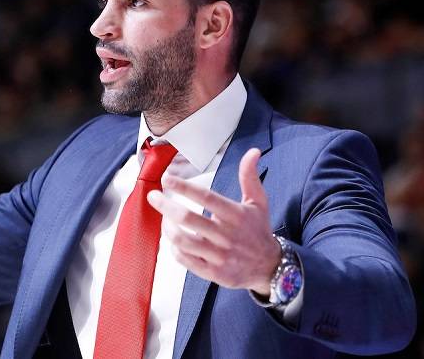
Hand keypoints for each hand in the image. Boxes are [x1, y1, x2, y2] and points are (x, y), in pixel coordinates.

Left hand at [147, 148, 279, 295]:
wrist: (270, 267)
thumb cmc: (258, 230)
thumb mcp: (258, 202)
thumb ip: (250, 177)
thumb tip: (253, 152)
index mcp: (236, 215)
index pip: (206, 198)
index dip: (184, 187)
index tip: (167, 178)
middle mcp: (226, 235)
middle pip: (188, 219)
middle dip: (165, 206)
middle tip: (153, 196)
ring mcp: (219, 255)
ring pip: (183, 240)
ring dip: (167, 228)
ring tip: (163, 219)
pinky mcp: (213, 272)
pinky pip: (185, 260)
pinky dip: (174, 249)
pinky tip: (172, 240)